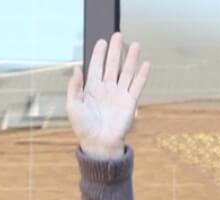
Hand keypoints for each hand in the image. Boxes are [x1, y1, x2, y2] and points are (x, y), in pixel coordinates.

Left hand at [69, 33, 148, 160]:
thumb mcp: (73, 106)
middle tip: (118, 35)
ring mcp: (119, 95)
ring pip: (126, 72)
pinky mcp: (129, 103)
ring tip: (135, 44)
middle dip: (115, 50)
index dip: (98, 54)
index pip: (96, 66)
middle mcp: (106, 89)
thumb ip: (74, 87)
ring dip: (130, 59)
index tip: (101, 41)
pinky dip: (142, 76)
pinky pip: (137, 86)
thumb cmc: (84, 127)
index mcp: (91, 89)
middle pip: (112, 65)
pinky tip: (146, 64)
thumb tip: (77, 68)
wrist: (99, 144)